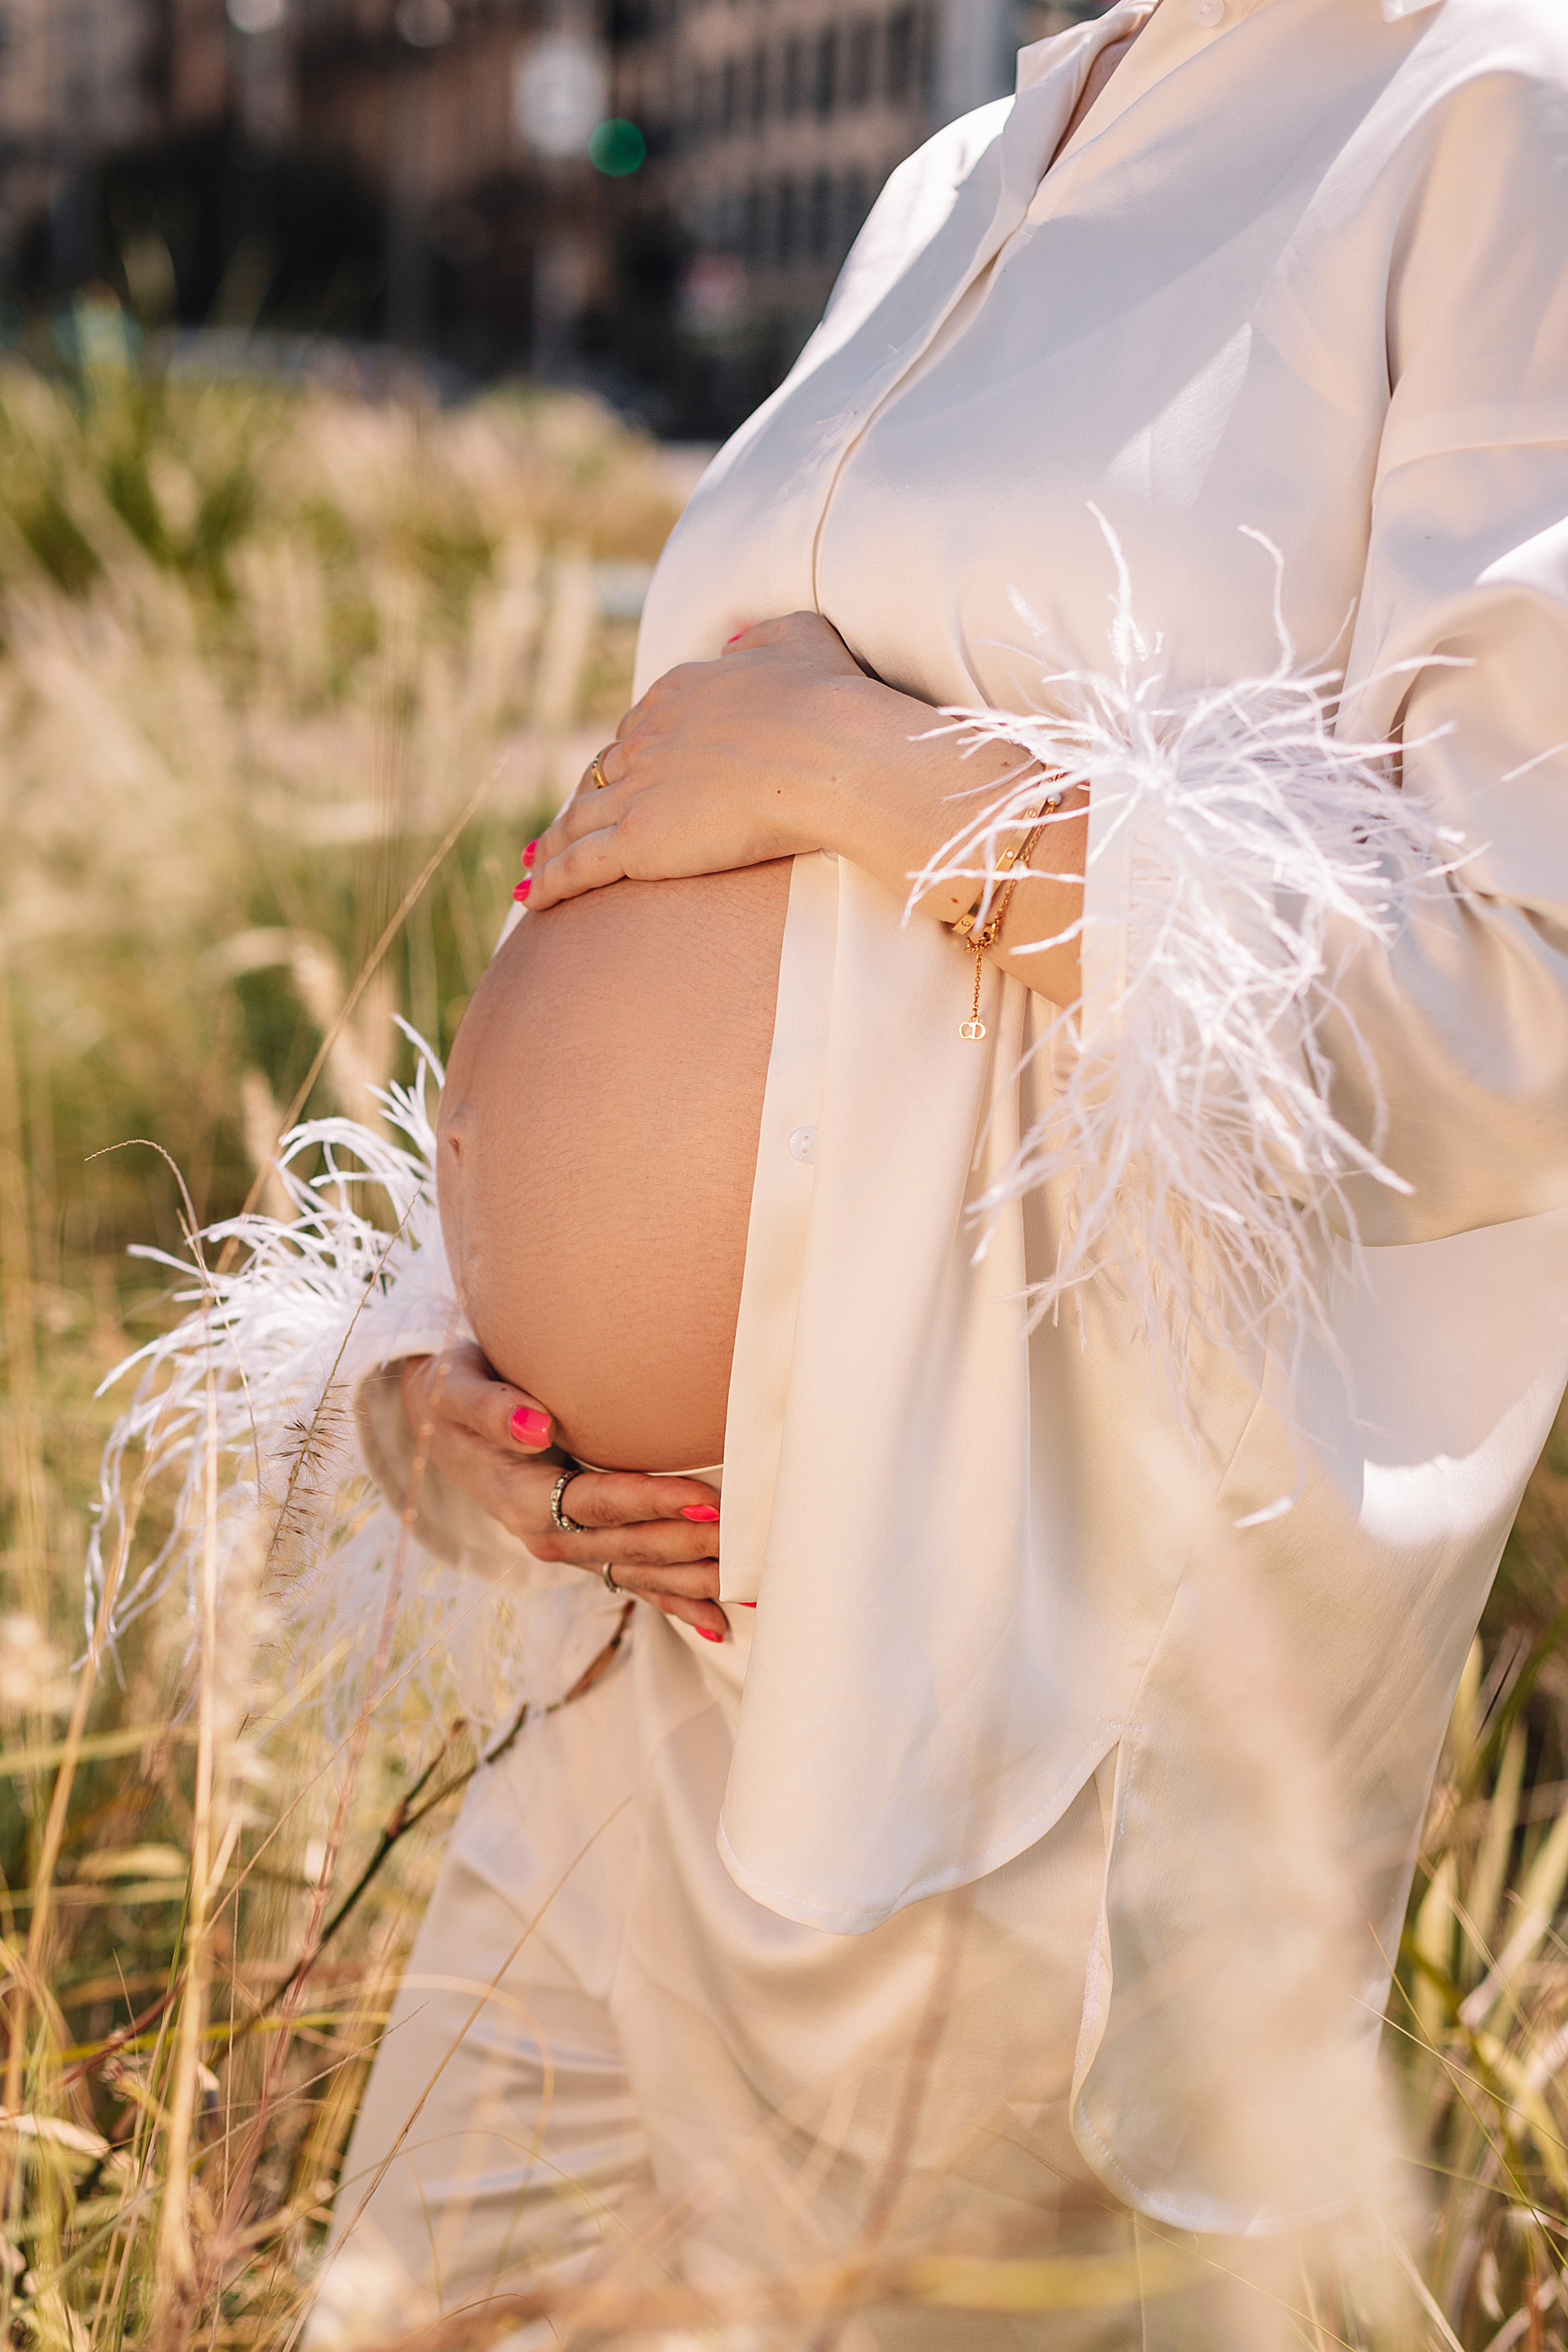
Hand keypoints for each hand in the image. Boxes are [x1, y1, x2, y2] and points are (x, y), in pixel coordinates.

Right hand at [401, 1346, 728, 1641]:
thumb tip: (536, 1427)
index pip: (601, 1503)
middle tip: (750, 1542)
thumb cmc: (456, 1394)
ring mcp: (565, 1547)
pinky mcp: (580, 1548)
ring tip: (748, 1589)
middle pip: (629, 1546)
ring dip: (691, 1582)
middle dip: (690, 1547)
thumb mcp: (458, 1390)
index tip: (708, 1500)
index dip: (655, 1503)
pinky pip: (630, 1581)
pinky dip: (673, 1601)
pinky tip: (714, 1622)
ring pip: (637, 1572)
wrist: (437, 1422)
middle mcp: (546, 1534)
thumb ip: (492, 1409)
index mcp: (522, 1497)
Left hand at [522, 613, 868, 911]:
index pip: (639, 729)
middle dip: (586, 800)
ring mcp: (639, 789)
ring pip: (578, 820)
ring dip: (554, 844)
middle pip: (602, 773)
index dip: (629, 757)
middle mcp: (648, 737)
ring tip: (537, 866)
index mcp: (680, 692)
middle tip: (571, 826)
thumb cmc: (831, 703)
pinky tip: (534, 899)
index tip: (623, 776)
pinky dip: (551, 881)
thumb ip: (764, 636)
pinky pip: (580, 864)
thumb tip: (734, 643)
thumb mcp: (801, 639)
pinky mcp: (639, 839)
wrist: (830, 753)